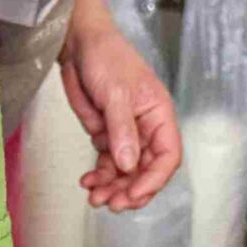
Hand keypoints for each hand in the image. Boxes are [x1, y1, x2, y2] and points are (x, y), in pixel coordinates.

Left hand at [60, 0, 182, 212]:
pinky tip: (86, 182)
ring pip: (125, 172)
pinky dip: (98, 176)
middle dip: (130, 190)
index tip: (132, 195)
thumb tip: (128, 166)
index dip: (153, 180)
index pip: (167, 157)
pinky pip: (107, 164)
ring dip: (112, 188)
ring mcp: (126, 134)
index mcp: (159, 116)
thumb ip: (122, 130)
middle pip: (146, 171)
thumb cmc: (106, 57)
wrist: (79, 43)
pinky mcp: (106, 135)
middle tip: (110, 203)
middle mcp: (146, 129)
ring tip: (94, 197)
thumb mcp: (116, 93)